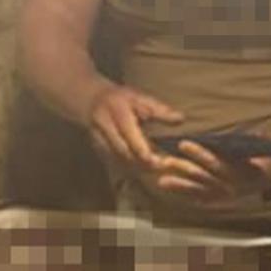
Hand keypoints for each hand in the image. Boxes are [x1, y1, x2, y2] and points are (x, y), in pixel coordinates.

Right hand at [83, 85, 228, 200]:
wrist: (90, 101)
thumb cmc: (121, 99)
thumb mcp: (140, 98)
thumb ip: (160, 110)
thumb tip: (181, 119)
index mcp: (117, 113)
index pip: (129, 134)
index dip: (142, 150)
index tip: (158, 161)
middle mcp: (104, 127)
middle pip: (122, 151)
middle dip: (140, 162)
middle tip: (161, 168)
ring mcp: (98, 140)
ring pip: (116, 159)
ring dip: (134, 168)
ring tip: (155, 171)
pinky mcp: (97, 149)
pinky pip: (112, 162)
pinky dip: (127, 169)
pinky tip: (142, 172)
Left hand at [171, 140, 270, 199]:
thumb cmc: (267, 155)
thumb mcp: (264, 143)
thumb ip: (253, 138)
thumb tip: (241, 133)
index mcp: (243, 171)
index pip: (217, 161)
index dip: (199, 153)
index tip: (183, 144)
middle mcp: (233, 186)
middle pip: (204, 176)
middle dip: (183, 168)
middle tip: (166, 161)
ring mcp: (227, 195)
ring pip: (199, 190)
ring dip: (180, 186)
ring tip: (162, 181)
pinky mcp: (222, 201)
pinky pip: (202, 200)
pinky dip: (187, 196)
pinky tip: (172, 191)